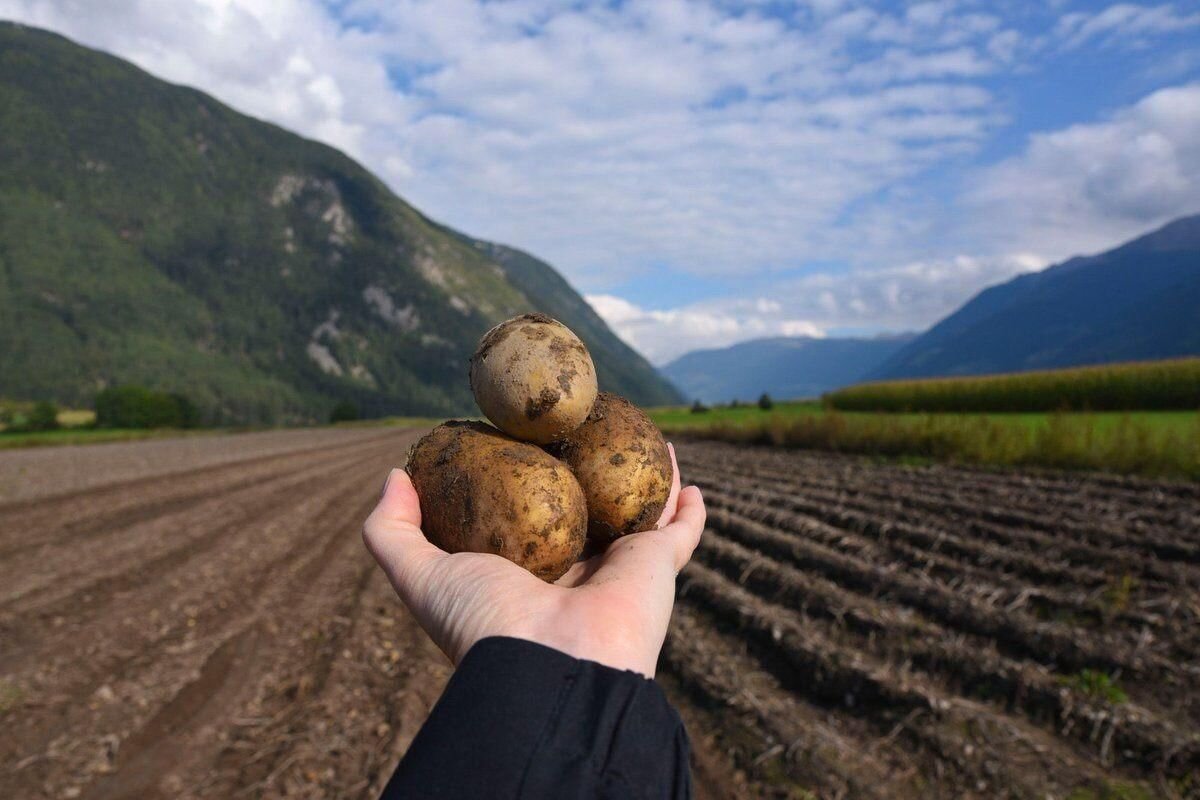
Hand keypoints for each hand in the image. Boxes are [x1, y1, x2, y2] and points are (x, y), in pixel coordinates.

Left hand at [363, 443, 704, 676]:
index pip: (533, 524)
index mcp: (527, 577)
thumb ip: (392, 531)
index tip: (526, 445)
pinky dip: (688, 509)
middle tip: (589, 435)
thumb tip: (396, 475)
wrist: (549, 663)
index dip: (531, 486)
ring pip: (639, 515)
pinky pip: (681, 531)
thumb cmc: (482, 621)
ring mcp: (621, 570)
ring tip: (644, 445)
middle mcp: (576, 573)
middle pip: (589, 514)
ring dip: (645, 483)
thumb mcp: (420, 573)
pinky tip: (686, 481)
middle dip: (593, 479)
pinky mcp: (658, 567)